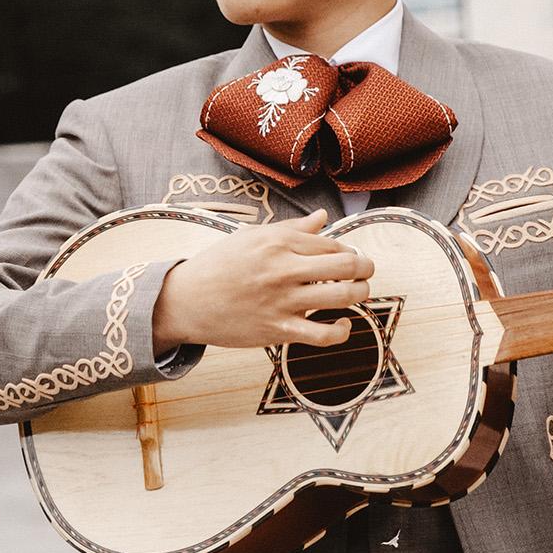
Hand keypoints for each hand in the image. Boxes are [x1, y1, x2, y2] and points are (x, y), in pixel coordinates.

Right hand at [152, 210, 373, 353]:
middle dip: (365, 268)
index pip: (333, 244)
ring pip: (343, 297)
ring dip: (360, 294)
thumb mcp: (252, 237)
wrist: (186, 301)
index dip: (348, 251)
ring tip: (358, 293)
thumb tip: (322, 217)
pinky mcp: (278, 330)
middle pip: (347, 266)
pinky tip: (343, 325)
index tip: (347, 257)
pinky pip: (323, 335)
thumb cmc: (219, 266)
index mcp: (278, 242)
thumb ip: (292, 228)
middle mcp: (284, 269)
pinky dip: (342, 331)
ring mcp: (282, 300)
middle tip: (365, 272)